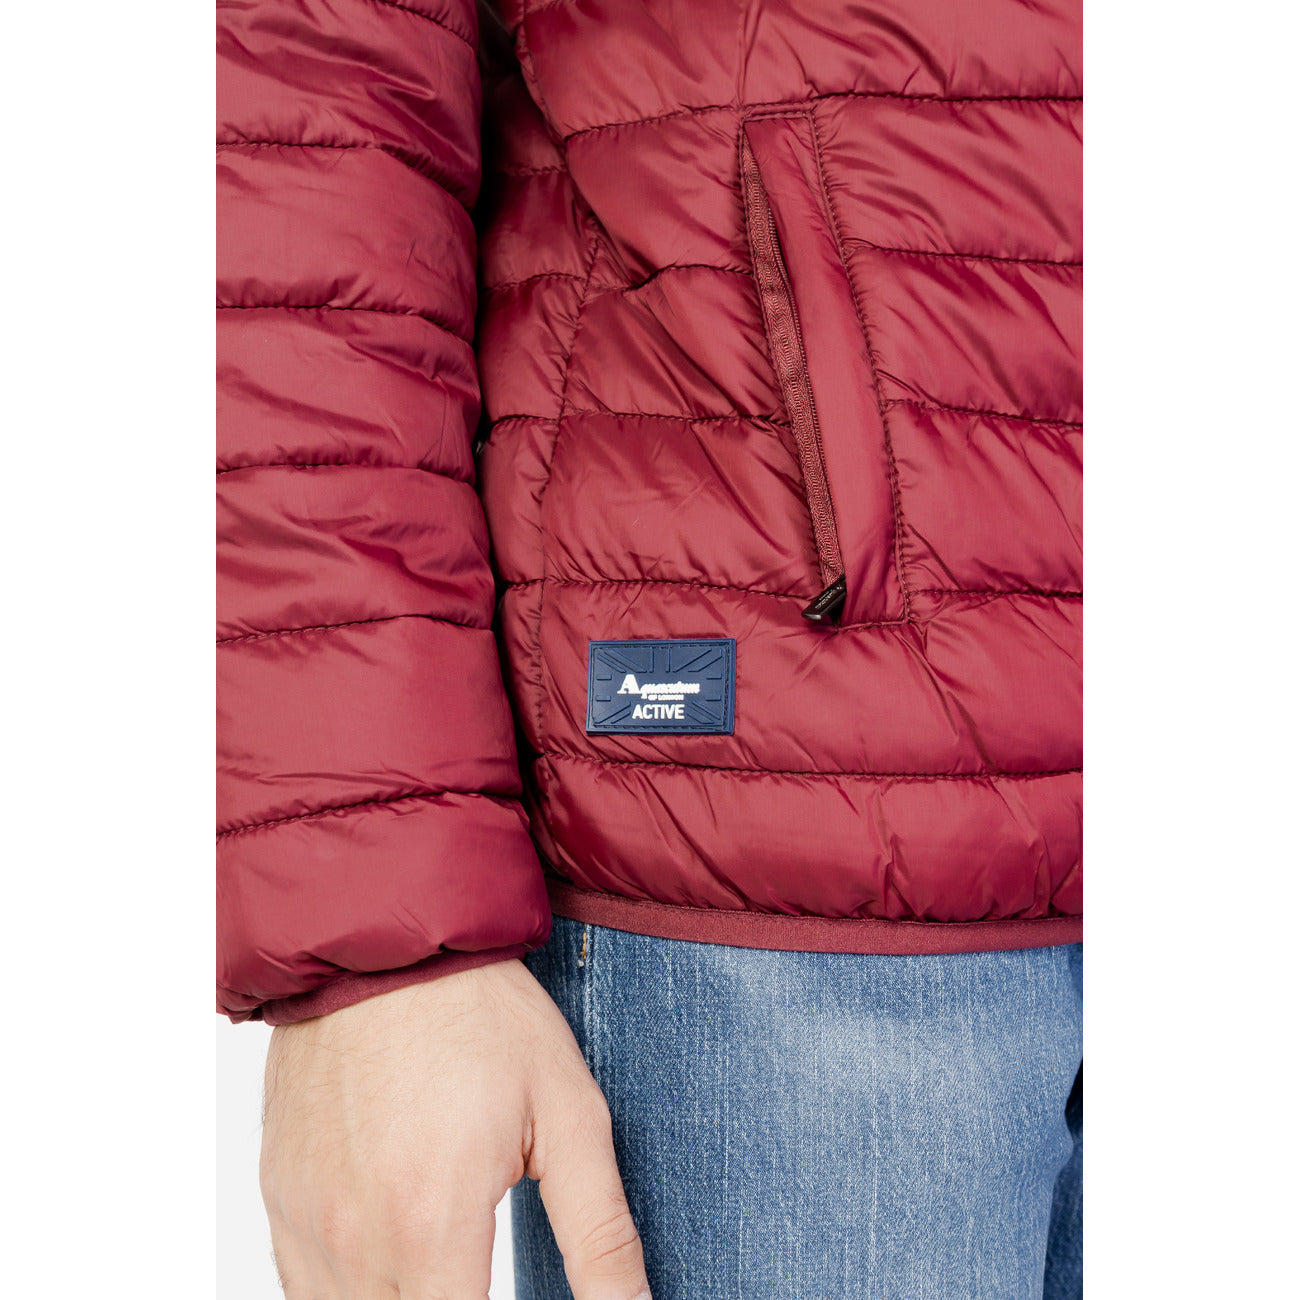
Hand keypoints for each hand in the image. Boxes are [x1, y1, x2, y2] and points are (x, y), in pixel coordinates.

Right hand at [260, 958, 649, 1298]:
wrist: (387, 940)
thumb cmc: (482, 1016)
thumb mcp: (568, 1113)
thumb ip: (600, 1233)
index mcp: (431, 1223)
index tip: (523, 1296)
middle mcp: (353, 1237)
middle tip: (487, 1270)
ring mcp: (304, 1219)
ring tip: (452, 1262)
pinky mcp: (278, 1196)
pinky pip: (303, 1288)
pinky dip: (352, 1289)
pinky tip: (397, 1256)